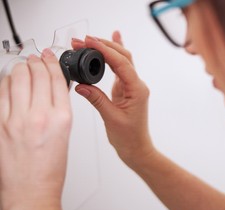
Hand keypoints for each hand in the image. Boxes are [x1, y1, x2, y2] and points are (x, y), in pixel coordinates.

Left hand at [0, 49, 71, 208]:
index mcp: (60, 119)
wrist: (31, 191)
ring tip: (23, 68)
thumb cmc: (49, 170)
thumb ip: (59, 109)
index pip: (55, 79)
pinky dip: (6, 83)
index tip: (49, 57)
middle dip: (35, 62)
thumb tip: (53, 89)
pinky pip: (1, 93)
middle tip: (36, 59)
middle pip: (35, 73)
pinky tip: (10, 83)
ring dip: (20, 69)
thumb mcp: (64, 135)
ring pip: (15, 79)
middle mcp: (38, 116)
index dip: (52, 62)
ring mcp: (15, 120)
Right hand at [72, 32, 154, 167]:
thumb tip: (81, 85)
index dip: (105, 50)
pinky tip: (114, 39)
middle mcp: (137, 85)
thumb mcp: (111, 118)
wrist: (136, 148)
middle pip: (123, 57)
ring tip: (88, 41)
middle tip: (82, 40)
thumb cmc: (129, 137)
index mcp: (137, 90)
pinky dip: (114, 55)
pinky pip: (120, 68)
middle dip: (104, 46)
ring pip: (121, 60)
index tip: (89, 42)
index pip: (122, 63)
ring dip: (106, 49)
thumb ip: (96, 99)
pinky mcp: (125, 89)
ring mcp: (131, 86)